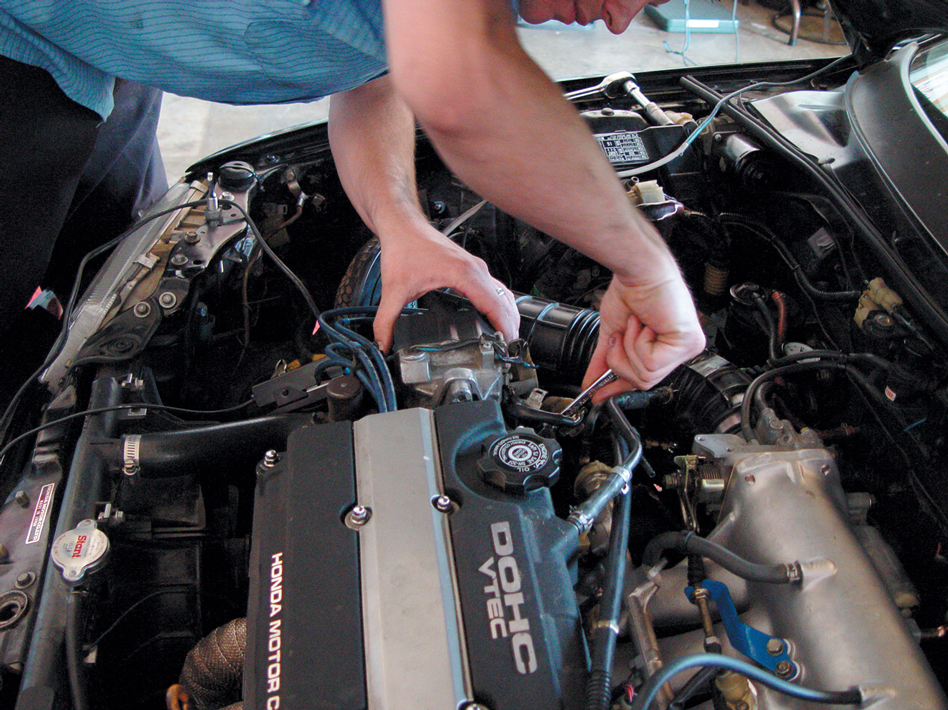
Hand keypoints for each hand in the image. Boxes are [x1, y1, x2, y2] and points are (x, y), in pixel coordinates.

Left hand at [372, 220, 519, 350]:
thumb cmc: (404, 246)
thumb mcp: (394, 289)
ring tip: (507, 339)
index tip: (506, 345)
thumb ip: (386, 320)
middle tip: (509, 350)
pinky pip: (494, 288)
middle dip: (510, 326)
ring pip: (502, 293)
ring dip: (508, 315)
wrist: (403, 224)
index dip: (503, 327)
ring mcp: (475, 267)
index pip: (494, 304)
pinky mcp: (471, 267)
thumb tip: (383, 342)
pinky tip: (495, 317)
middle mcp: (475, 269)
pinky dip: (499, 304)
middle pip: (504, 301)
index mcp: (463, 273)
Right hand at [583, 272, 704, 398]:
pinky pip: (650, 364)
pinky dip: (638, 342)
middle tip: (619, 336)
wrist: (637, 270)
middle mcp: (681, 350)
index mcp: (667, 348)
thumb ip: (604, 362)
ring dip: (629, 348)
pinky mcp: (687, 343)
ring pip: (646, 375)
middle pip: (643, 381)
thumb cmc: (631, 292)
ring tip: (634, 324)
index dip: (619, 388)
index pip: (644, 379)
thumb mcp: (613, 334)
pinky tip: (643, 324)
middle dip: (621, 359)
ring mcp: (687, 348)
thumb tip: (590, 383)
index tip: (598, 395)